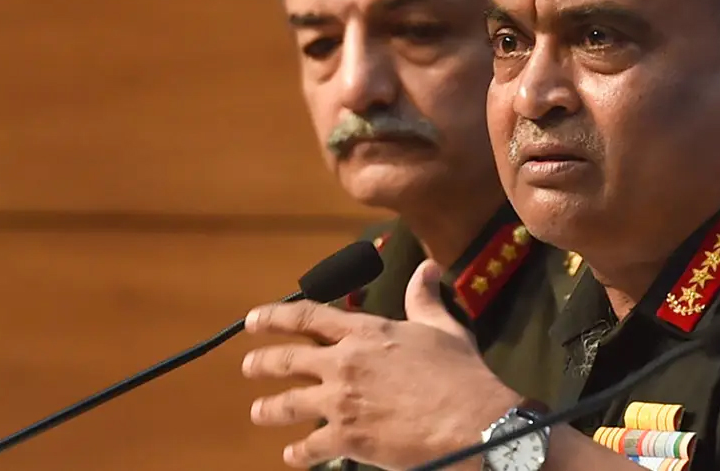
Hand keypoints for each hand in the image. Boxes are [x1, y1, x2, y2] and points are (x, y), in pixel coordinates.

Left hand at [242, 259, 520, 468]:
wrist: (471, 419)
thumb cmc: (461, 373)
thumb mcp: (443, 328)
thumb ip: (425, 300)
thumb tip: (426, 268)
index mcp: (366, 331)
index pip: (309, 317)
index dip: (275, 317)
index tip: (252, 319)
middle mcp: (345, 362)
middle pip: (288, 359)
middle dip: (262, 362)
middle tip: (248, 366)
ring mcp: (342, 401)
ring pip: (288, 404)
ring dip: (269, 409)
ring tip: (258, 412)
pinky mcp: (347, 438)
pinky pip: (310, 447)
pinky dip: (299, 453)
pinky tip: (292, 455)